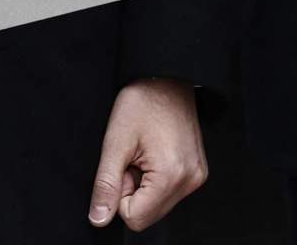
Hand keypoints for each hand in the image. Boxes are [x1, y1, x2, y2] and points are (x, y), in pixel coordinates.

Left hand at [87, 78, 205, 230]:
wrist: (167, 78)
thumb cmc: (143, 101)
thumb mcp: (115, 142)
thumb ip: (106, 185)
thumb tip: (99, 219)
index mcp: (171, 176)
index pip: (135, 218)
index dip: (120, 193)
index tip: (125, 163)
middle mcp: (190, 181)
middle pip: (148, 214)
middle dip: (133, 189)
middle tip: (134, 156)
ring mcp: (196, 176)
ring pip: (157, 204)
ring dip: (144, 184)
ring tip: (144, 153)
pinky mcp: (197, 171)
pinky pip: (169, 191)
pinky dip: (156, 178)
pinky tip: (155, 153)